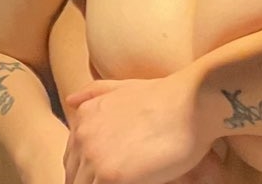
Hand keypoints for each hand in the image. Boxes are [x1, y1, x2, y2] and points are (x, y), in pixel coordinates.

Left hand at [62, 71, 215, 183]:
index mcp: (83, 119)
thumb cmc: (166, 96)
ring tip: (128, 180)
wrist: (192, 102)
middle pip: (76, 178)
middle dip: (93, 182)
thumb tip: (70, 102)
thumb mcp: (124, 87)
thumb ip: (95, 93)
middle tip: (120, 179)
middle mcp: (82, 137)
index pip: (73, 161)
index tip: (111, 175)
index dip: (89, 174)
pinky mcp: (111, 177)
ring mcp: (94, 158)